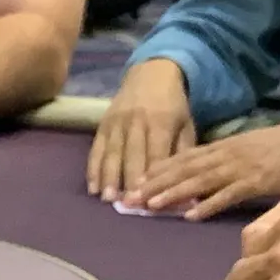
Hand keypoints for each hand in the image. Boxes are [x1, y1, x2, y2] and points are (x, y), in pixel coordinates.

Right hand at [87, 59, 194, 201]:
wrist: (150, 74)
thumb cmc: (174, 106)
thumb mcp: (186, 125)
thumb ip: (183, 154)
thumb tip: (186, 186)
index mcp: (161, 121)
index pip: (155, 153)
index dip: (152, 177)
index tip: (149, 199)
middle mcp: (136, 121)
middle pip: (131, 154)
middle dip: (128, 180)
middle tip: (126, 205)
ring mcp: (116, 122)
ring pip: (111, 152)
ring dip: (108, 176)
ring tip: (107, 199)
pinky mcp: (102, 123)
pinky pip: (96, 148)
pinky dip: (93, 168)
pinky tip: (92, 187)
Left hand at [125, 113, 279, 220]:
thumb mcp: (252, 152)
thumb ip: (229, 165)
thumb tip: (207, 185)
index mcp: (225, 147)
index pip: (183, 157)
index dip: (157, 169)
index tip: (134, 181)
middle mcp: (227, 154)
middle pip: (183, 169)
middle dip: (154, 184)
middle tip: (129, 198)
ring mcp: (242, 167)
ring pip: (198, 181)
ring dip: (172, 194)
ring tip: (149, 206)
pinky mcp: (259, 181)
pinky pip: (228, 195)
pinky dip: (208, 205)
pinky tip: (190, 215)